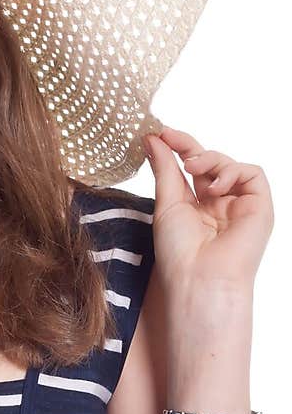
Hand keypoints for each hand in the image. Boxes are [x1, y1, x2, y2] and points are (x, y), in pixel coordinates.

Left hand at [144, 126, 272, 299]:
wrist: (199, 279)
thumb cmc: (179, 252)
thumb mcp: (166, 204)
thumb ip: (164, 170)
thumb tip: (153, 139)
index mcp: (197, 208)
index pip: (191, 170)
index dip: (177, 148)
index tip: (159, 134)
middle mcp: (220, 205)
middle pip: (210, 164)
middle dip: (190, 147)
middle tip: (170, 137)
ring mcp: (240, 206)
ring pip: (230, 165)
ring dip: (209, 159)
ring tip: (192, 167)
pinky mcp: (259, 207)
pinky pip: (252, 174)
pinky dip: (232, 172)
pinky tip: (215, 187)